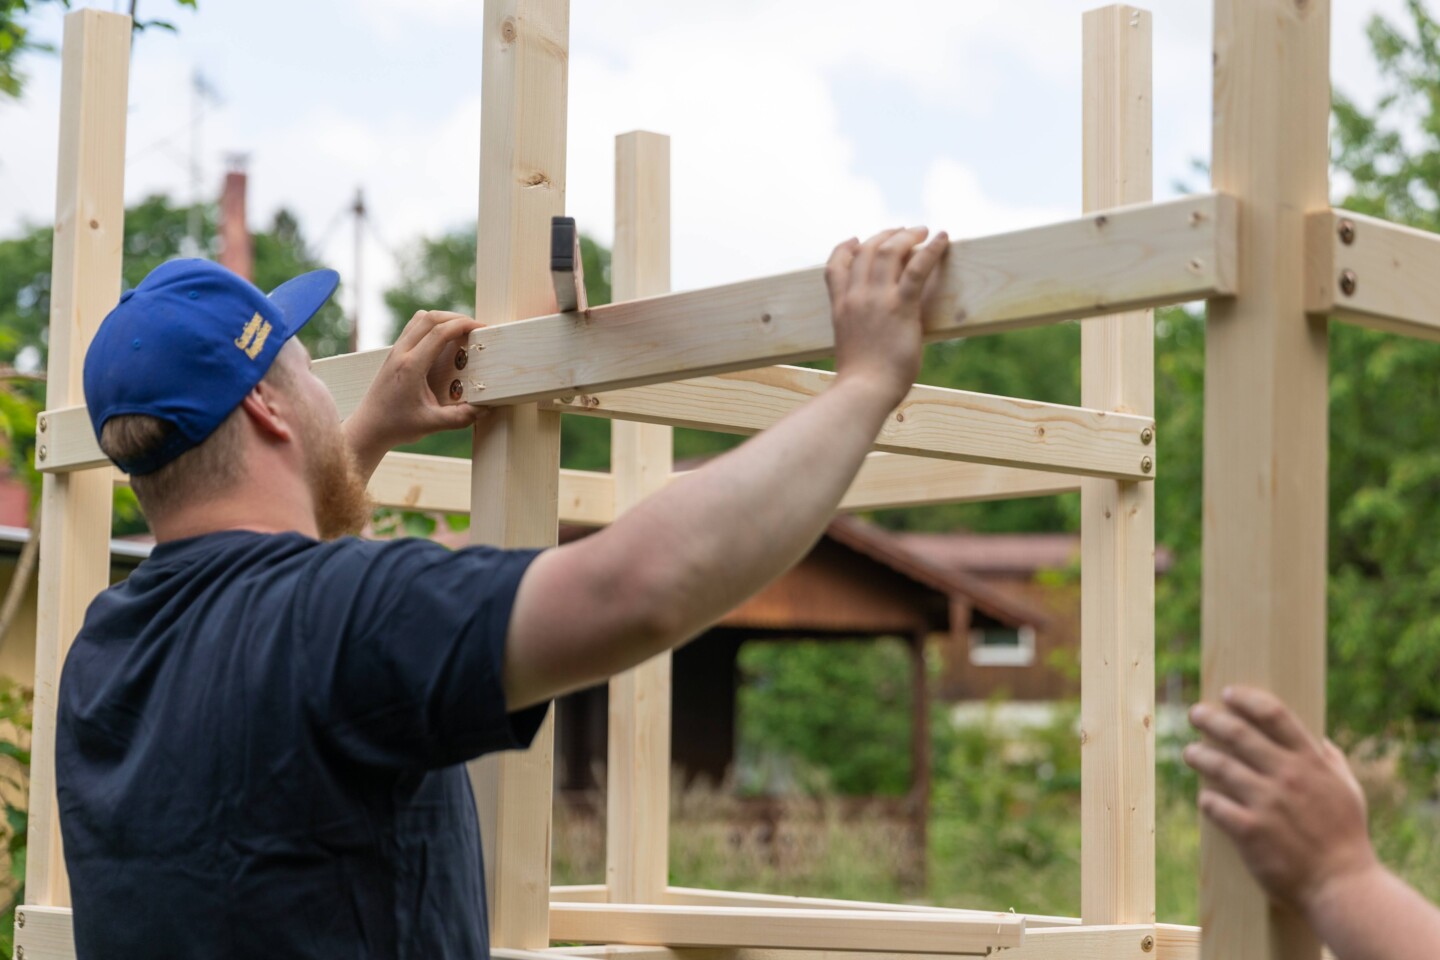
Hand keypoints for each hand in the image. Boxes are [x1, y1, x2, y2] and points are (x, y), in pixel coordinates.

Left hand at [343, 310, 491, 476]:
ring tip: (461, 330)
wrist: (368, 428)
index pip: (439, 332)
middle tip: (475, 328)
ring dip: (443, 318)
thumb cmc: (396, 426)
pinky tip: (443, 340)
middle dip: (456, 318)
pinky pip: (414, 327)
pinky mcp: (395, 353)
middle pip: (430, 318)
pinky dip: (432, 325)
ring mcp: (396, 351)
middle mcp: (401, 353)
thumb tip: (485, 408)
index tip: (481, 329)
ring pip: (420, 318)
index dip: (463, 325)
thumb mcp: (432, 425)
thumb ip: (460, 418)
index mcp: (410, 366)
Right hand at [824, 227, 949, 407]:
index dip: (845, 247)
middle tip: (903, 231)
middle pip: (865, 250)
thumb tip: (871, 339)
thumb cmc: (859, 382)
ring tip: (922, 231)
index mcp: (840, 308)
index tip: (855, 239)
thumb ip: (857, 335)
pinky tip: (943, 239)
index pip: (834, 266)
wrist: (863, 392)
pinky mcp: (901, 307)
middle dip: (885, 235)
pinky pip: (917, 268)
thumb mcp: (850, 350)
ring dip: (907, 236)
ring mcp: (876, 300)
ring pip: (889, 251)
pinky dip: (932, 250)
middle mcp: (855, 298)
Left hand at [1185, 685, 1377, 915]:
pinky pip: (1214, 805)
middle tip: (1195, 713)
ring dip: (1198, 755)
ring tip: (1190, 752)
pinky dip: (1206, 799)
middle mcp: (1287, 776)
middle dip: (1210, 719)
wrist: (1341, 886)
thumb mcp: (1348, 791)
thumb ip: (1331, 761)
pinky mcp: (1250, 831)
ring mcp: (1267, 802)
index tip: (1228, 693)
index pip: (1274, 714)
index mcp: (1311, 762)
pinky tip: (1203, 797)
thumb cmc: (1346, 838)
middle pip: (1238, 733)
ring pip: (1219, 766)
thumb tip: (1318, 740)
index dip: (1246, 699)